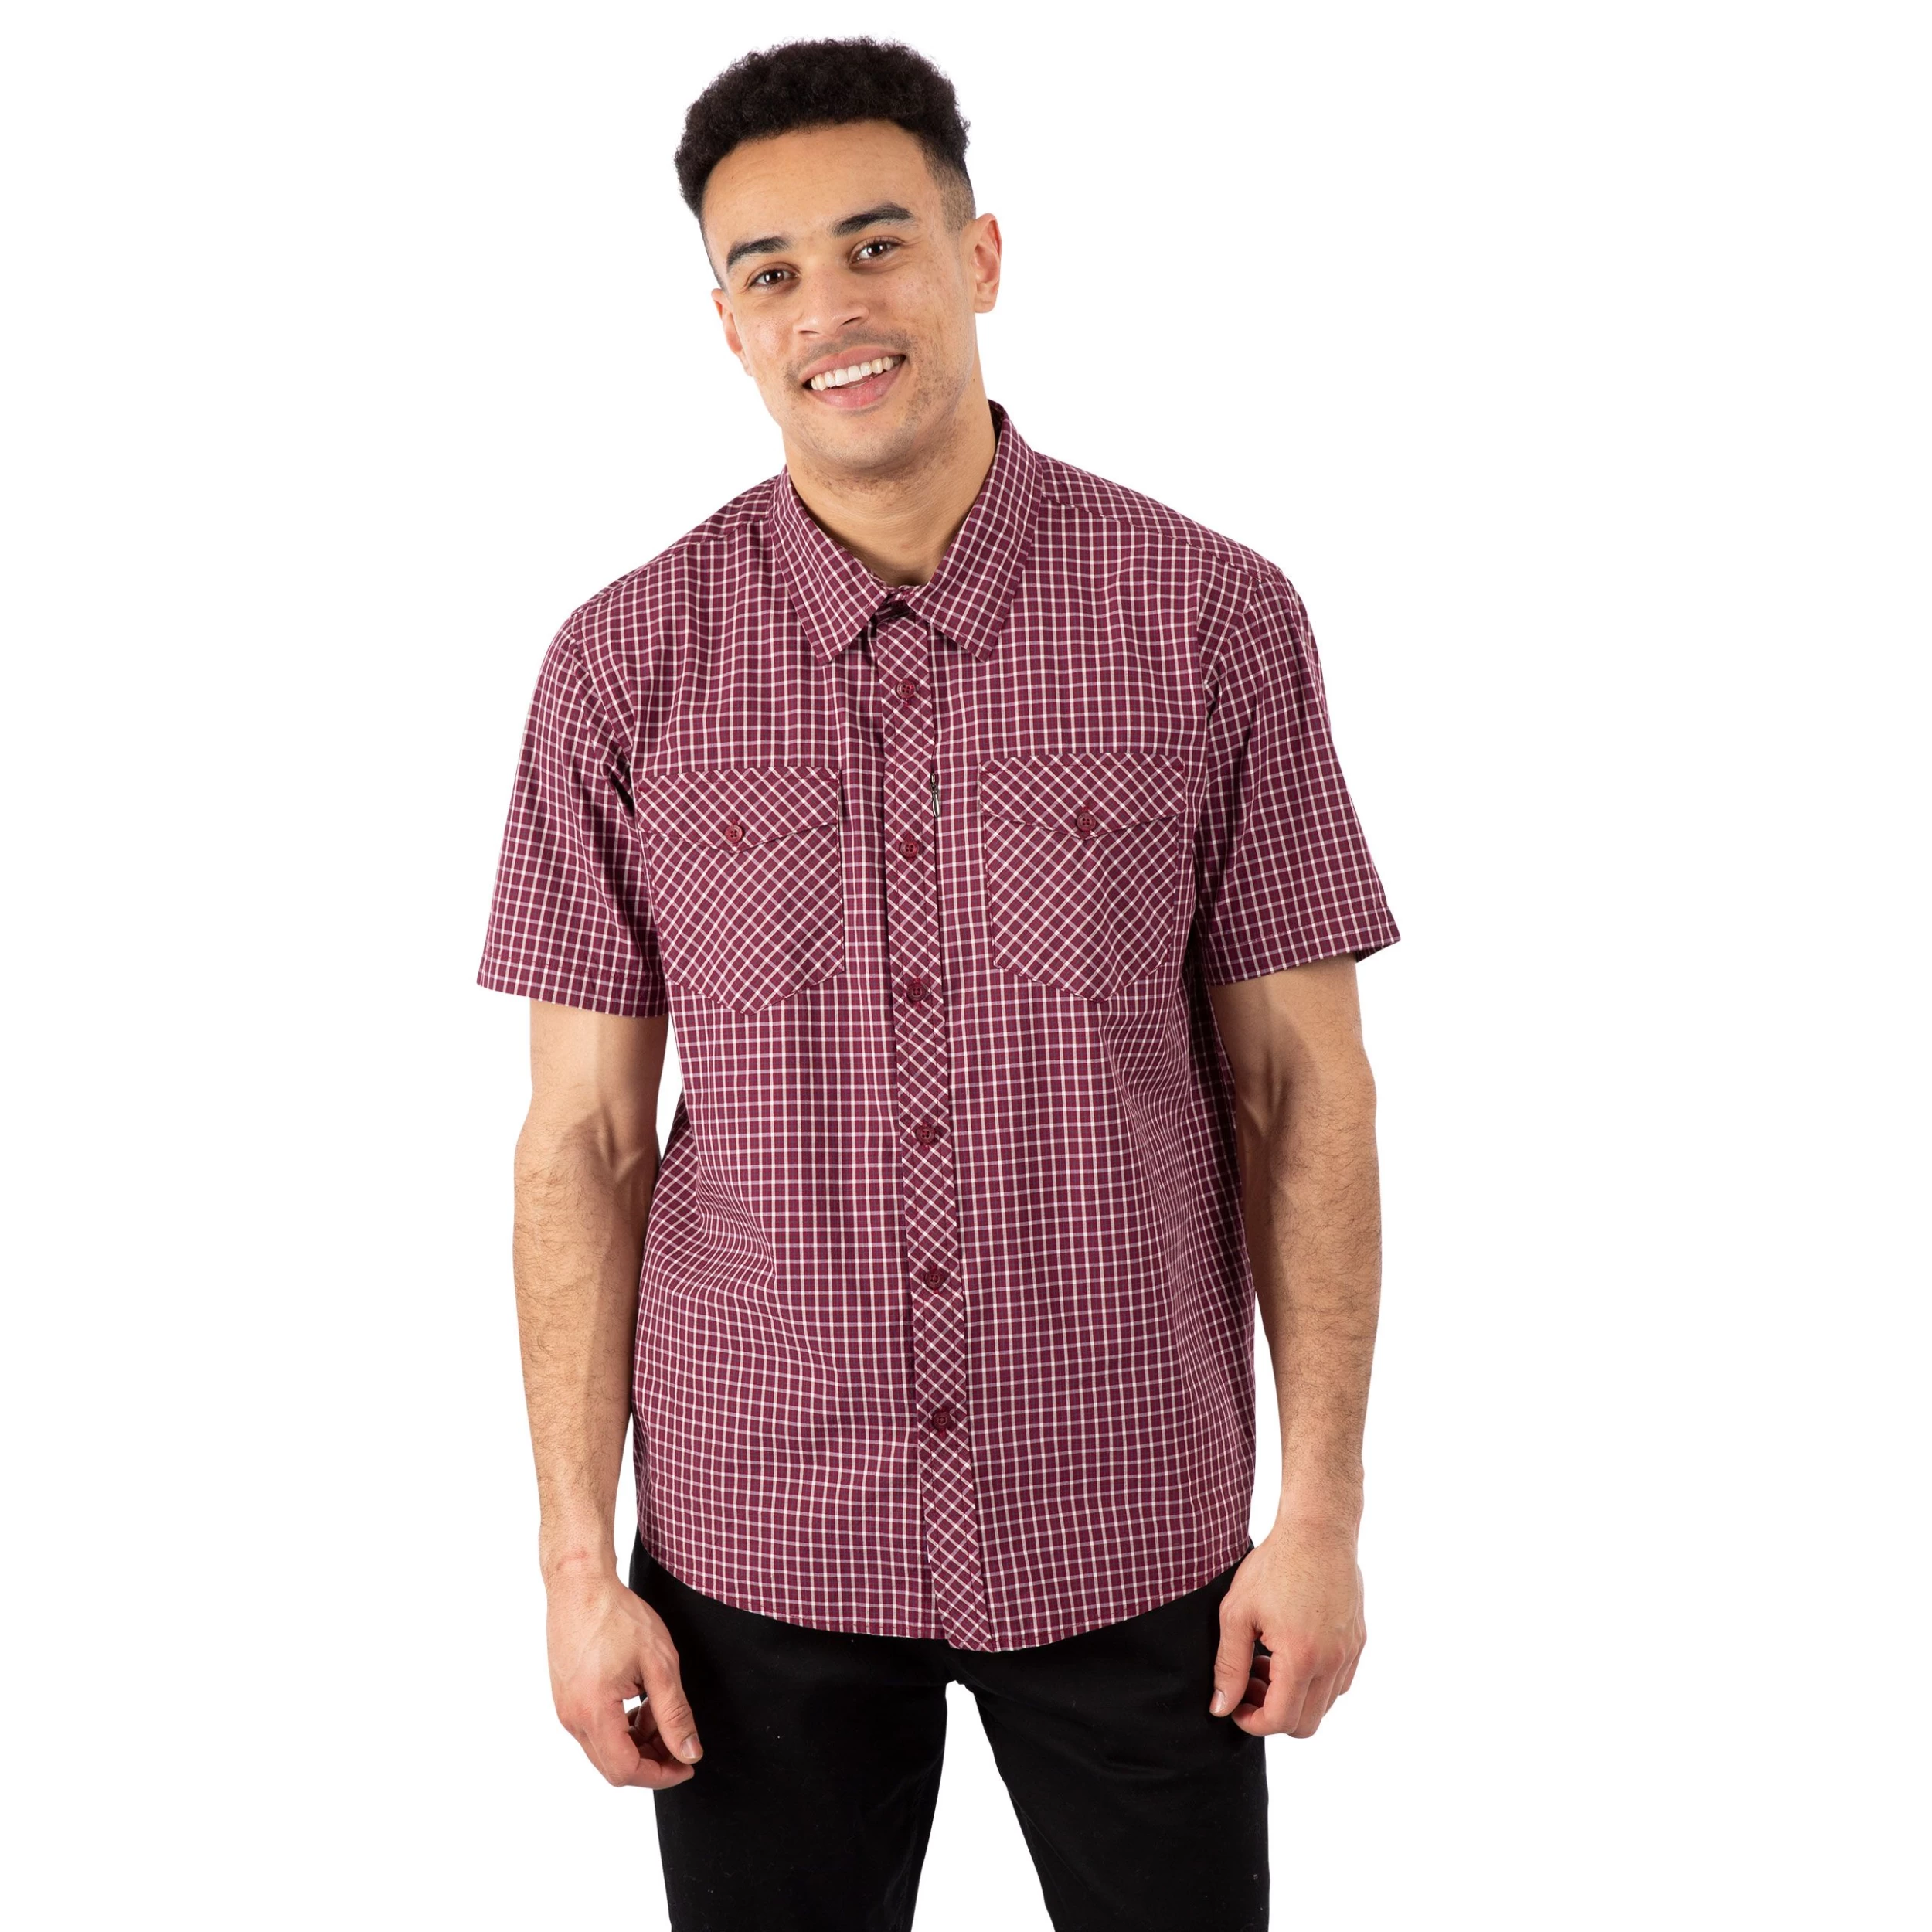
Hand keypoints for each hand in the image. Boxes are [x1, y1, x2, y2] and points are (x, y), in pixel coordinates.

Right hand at [546, 1562, 702, 1786]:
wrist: (580, 1585)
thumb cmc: (617, 1616)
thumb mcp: (659, 1664)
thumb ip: (675, 1713)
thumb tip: (689, 1753)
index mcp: (592, 1713)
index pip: (626, 1771)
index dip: (661, 1775)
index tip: (687, 1763)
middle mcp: (572, 1718)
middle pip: (614, 1766)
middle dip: (652, 1760)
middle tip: (680, 1740)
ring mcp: (566, 1709)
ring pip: (605, 1748)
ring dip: (638, 1741)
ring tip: (661, 1712)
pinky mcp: (567, 1697)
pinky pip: (596, 1728)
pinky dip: (622, 1726)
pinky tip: (641, 1701)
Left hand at [1208, 1519, 1364, 1738]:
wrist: (1317, 1530)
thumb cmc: (1274, 1565)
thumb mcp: (1238, 1614)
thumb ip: (1229, 1666)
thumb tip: (1221, 1707)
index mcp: (1301, 1658)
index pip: (1280, 1720)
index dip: (1252, 1722)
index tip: (1235, 1705)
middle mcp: (1333, 1662)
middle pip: (1305, 1724)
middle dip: (1272, 1714)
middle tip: (1249, 1682)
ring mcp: (1349, 1653)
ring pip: (1323, 1705)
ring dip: (1293, 1697)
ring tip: (1266, 1660)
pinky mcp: (1358, 1641)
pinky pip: (1338, 1683)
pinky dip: (1314, 1682)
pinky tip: (1290, 1650)